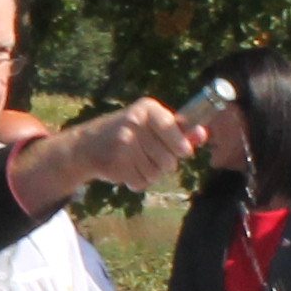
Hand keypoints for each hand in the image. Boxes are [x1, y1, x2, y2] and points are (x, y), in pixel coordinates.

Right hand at [18, 99, 192, 207]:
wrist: (87, 145)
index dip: (180, 143)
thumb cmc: (129, 133)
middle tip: (153, 156)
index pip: (171, 127)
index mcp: (147, 108)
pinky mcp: (115, 162)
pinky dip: (138, 181)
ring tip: (138, 162)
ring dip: (151, 174)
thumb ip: (178, 130)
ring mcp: (123, 143)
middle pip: (168, 158)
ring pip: (155, 173)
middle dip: (165, 163)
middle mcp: (133, 123)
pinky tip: (128, 170)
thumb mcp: (152, 125)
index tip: (185, 152)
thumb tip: (203, 134)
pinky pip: (140, 182)